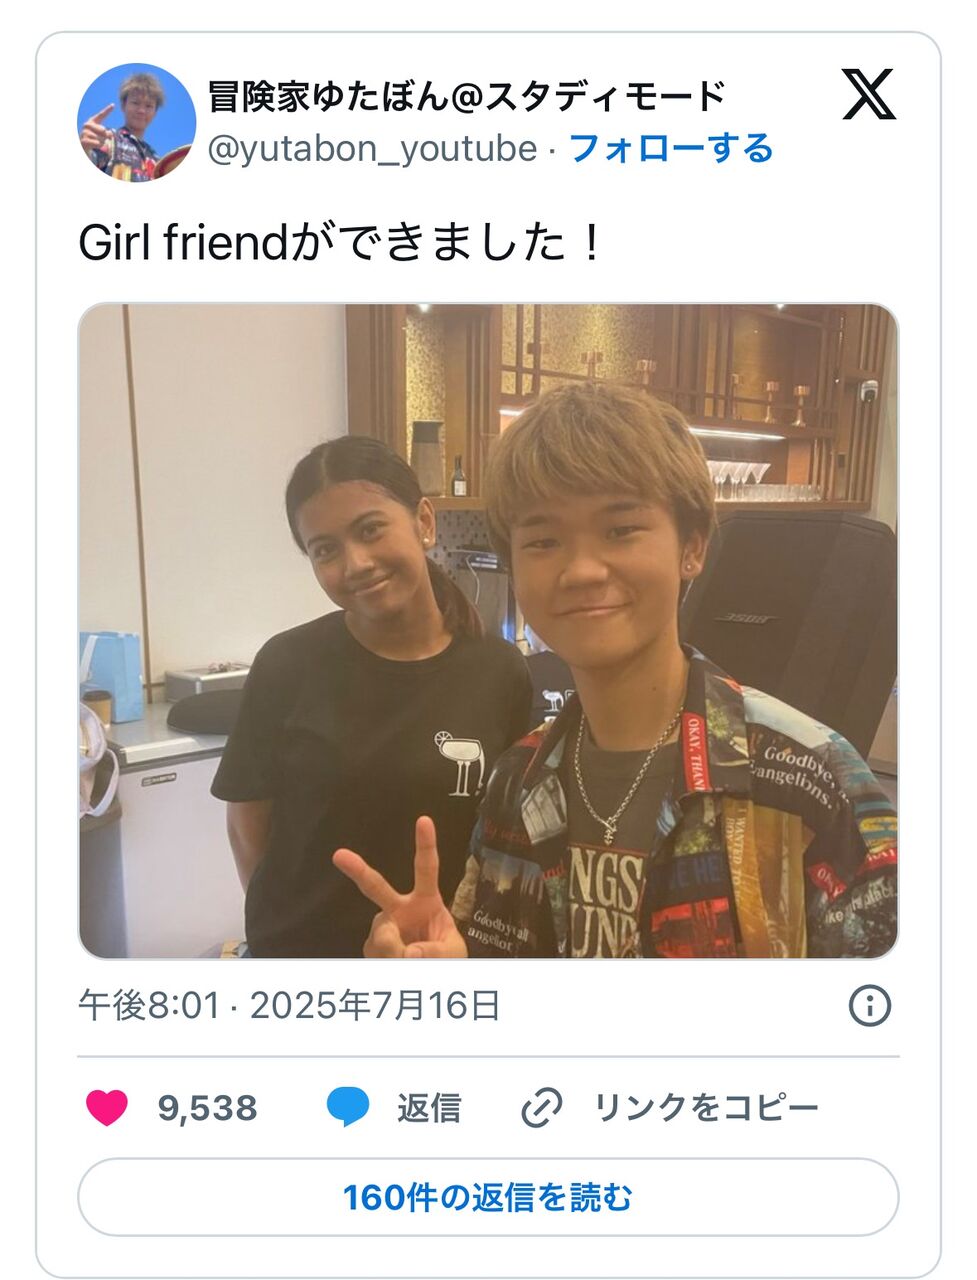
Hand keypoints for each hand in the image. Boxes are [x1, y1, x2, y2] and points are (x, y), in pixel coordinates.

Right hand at [80, 104, 114, 152]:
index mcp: (92, 121)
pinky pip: (98, 144)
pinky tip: (94, 145)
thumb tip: (110, 134)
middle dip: (106, 137)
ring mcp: (85, 132)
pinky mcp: (84, 140)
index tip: (113, 105)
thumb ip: (107, 133)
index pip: (101, 115)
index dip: (107, 110)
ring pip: (102, 139)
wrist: (82, 146)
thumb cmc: (94, 139)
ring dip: (102, 143)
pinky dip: (99, 146)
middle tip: (100, 139)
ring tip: (95, 142)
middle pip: (104, 130)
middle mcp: (87, 125)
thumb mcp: (101, 135)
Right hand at [333, 816, 467, 957]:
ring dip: (397, 952)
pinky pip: (376, 954)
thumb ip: (434, 951)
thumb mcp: (452, 953)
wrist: (432, 979)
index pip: (426, 870)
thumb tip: (408, 953)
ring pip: (382, 936)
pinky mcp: (371, 947)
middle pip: (376, 887)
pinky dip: (389, 963)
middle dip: (358, 870)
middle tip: (339, 855)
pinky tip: (397, 965)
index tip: (424, 820)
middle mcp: (399, 910)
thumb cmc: (446, 957)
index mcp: (425, 901)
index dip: (425, 845)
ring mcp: (382, 928)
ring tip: (410, 961)